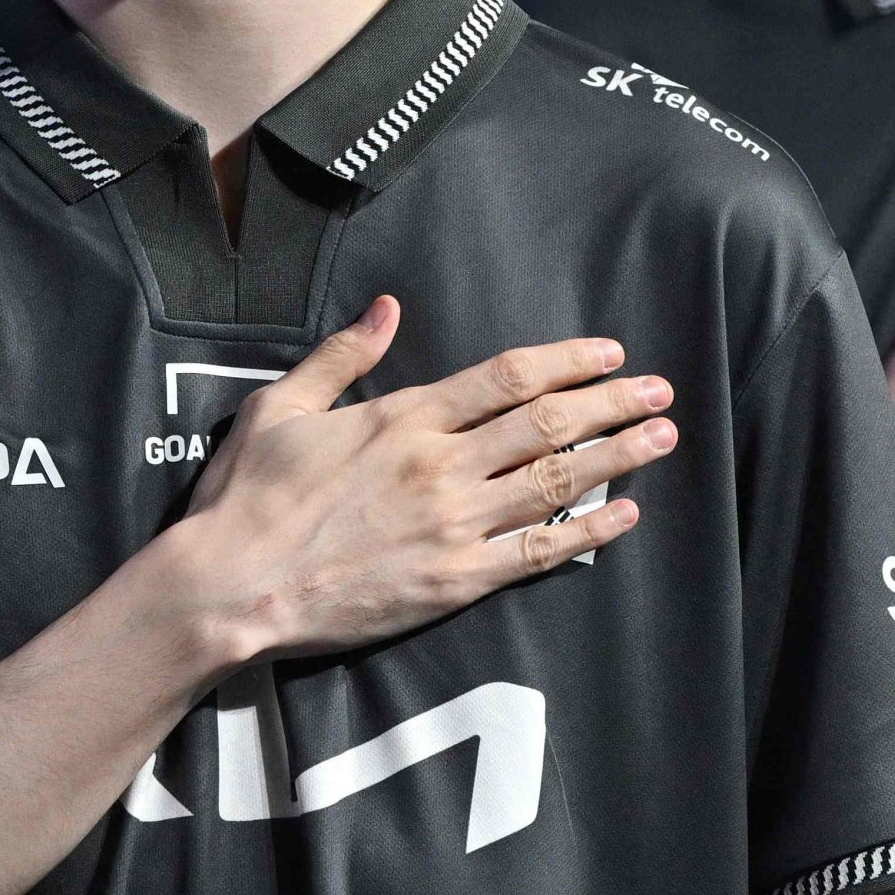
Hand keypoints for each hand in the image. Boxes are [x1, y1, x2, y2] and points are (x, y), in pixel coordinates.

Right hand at [169, 298, 669, 665]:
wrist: (232, 587)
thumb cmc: (247, 497)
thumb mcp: (282, 406)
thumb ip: (344, 355)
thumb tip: (389, 307)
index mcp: (404, 417)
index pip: (508, 377)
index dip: (568, 361)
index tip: (610, 353)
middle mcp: (440, 464)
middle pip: (548, 423)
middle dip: (614, 403)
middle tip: (661, 391)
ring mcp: (453, 525)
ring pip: (556, 481)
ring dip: (618, 456)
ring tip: (662, 439)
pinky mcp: (455, 582)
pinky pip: (539, 552)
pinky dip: (588, 531)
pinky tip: (625, 514)